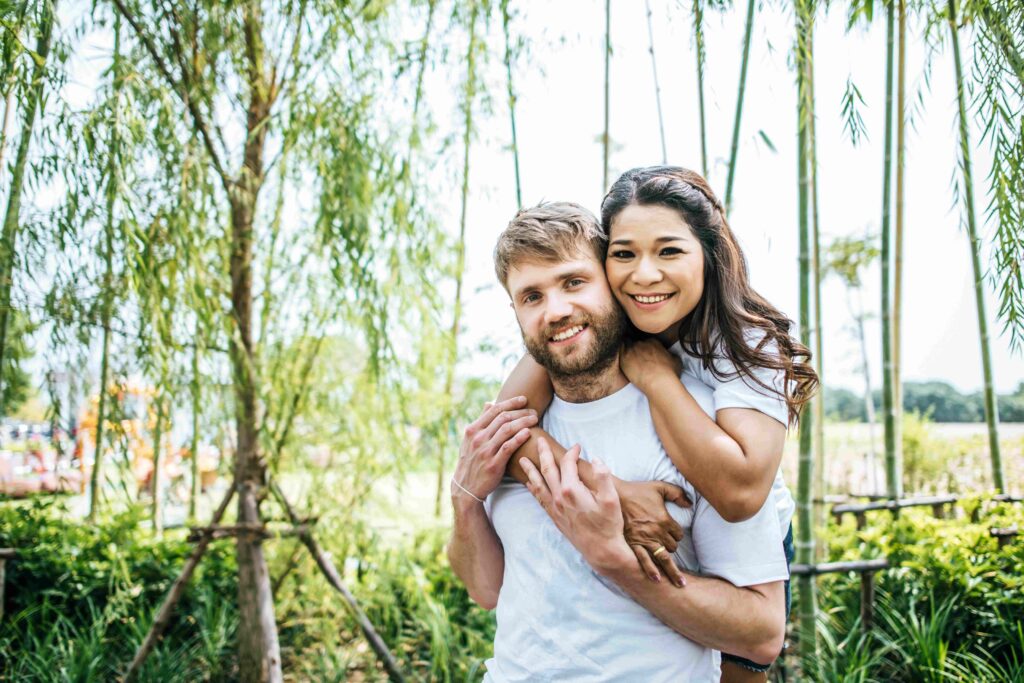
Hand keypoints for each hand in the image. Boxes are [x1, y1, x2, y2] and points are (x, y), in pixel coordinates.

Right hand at [452, 396, 537, 504]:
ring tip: (535, 420)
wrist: (466, 487)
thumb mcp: (470, 440)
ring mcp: (485, 451)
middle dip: (521, 412)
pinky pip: (508, 447)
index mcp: (473, 430)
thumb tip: (489, 403)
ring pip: (507, 430)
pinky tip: (528, 433)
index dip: (510, 402)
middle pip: (503, 418)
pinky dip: (518, 438)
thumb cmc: (471, 461)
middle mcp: (478, 438)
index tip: (524, 399)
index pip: (494, 410)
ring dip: (523, 422)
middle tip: (534, 412)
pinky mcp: (493, 464)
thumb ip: (481, 421)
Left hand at [519, 438, 633, 576]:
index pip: (567, 464)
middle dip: (543, 454)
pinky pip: (539, 499)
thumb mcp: (611, 499)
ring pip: (538, 484)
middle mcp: (559, 498)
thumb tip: (596, 459)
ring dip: (531, 470)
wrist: (601, 550)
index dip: (572, 453)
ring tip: (522, 460)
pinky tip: (529, 484)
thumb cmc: (608, 525)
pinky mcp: (555, 517)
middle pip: (548, 470)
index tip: (577, 446)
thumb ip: (604, 477)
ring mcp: (555, 508)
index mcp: (572, 490)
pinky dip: (533, 489)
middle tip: (538, 441)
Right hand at [616, 479, 688, 586]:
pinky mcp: (633, 544)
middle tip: (669, 546)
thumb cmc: (637, 491)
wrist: (615, 496)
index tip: (672, 533)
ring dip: (671, 571)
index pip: (679, 534)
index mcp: (665, 520)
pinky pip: (644, 560)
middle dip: (672, 547)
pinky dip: (651, 570)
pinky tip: (657, 580)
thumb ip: (677, 493)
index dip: (677, 534)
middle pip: (672, 547)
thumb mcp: (660, 487)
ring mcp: (645, 540)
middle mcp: (657, 533)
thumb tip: (690, 503)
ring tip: (680, 584)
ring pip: (663, 559)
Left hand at [619, 340, 682, 392]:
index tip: (644, 354)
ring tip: (628, 359)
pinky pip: (619, 351)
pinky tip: (622, 360)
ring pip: (625, 344)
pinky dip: (620, 354)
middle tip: (635, 357)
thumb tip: (670, 355)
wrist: (659, 381)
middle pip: (635, 342)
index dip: (644, 347)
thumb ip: (671, 355)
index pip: (645, 340)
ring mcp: (632, 348)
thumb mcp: (676, 361)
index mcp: (654, 341)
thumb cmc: (669, 373)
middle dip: (635, 348)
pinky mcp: (624, 357)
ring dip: (626, 350)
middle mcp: (642, 342)